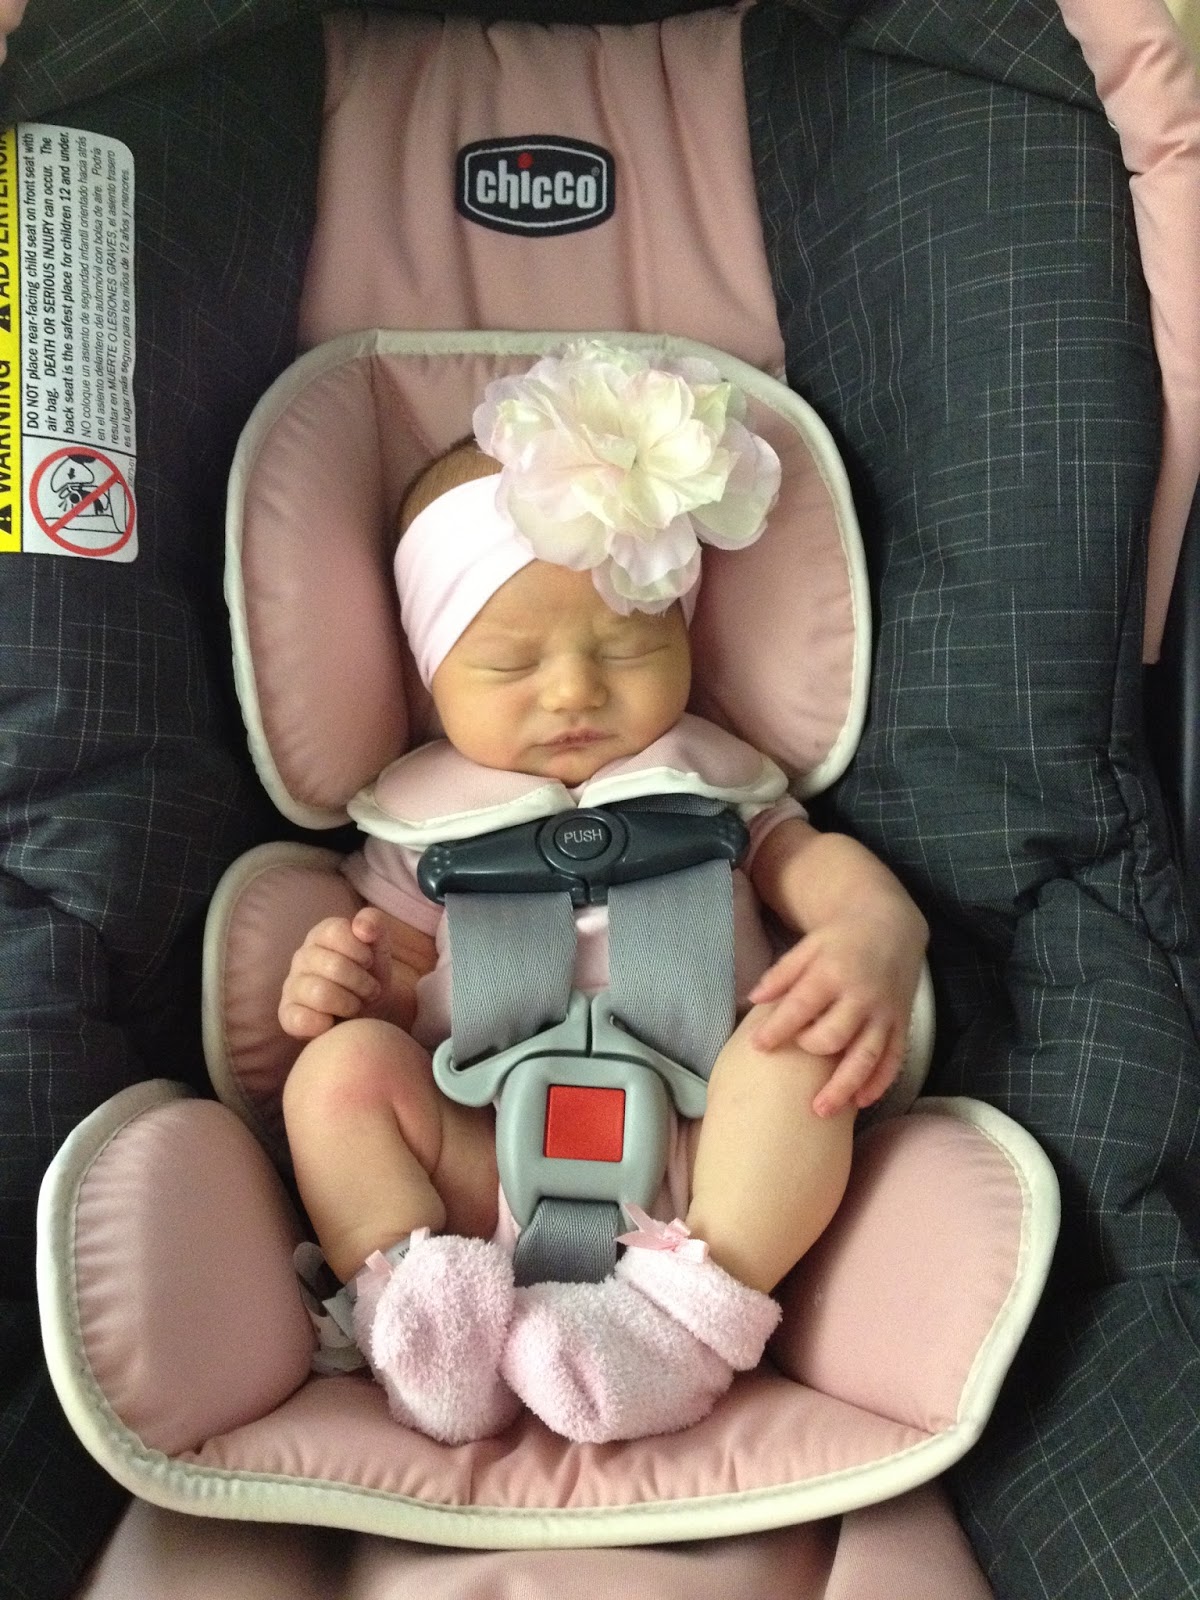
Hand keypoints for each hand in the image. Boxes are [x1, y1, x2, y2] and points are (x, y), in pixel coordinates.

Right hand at [278, 908, 392, 1039]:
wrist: (367, 1012)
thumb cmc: (369, 974)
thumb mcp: (379, 946)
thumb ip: (374, 923)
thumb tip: (361, 927)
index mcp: (321, 934)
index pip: (336, 932)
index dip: (361, 951)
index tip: (368, 962)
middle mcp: (301, 957)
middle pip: (334, 966)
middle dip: (362, 983)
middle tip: (369, 991)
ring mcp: (291, 985)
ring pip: (321, 994)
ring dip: (350, 1004)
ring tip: (355, 1006)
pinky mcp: (287, 1014)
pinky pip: (302, 1020)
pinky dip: (325, 1025)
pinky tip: (333, 1022)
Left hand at [746, 908, 925, 1118]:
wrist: (891, 926)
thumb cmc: (840, 940)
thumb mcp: (808, 947)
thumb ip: (781, 974)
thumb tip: (752, 998)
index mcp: (833, 973)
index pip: (802, 1005)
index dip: (778, 1028)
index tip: (757, 1046)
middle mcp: (861, 996)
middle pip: (834, 1035)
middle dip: (811, 1050)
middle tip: (795, 1059)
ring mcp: (884, 1014)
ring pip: (866, 1057)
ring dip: (844, 1087)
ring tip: (820, 1111)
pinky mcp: (902, 1025)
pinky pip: (893, 1060)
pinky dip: (879, 1084)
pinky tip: (860, 1102)